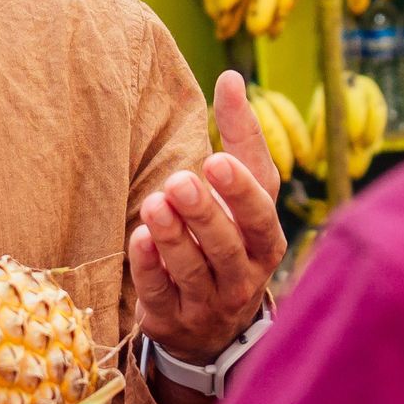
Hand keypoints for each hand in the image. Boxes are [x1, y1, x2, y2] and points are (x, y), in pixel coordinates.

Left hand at [130, 70, 284, 362]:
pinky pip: (161, 294)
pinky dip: (149, 267)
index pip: (261, 213)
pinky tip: (139, 239)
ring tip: (154, 204)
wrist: (214, 328)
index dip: (241, 191)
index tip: (217, 161)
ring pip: (193, 271)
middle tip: (178, 182)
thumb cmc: (230, 239)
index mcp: (265, 240)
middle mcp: (244, 276)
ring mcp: (209, 303)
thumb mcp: (243, 194)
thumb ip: (240, 139)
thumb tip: (232, 76)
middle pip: (227, 245)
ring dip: (173, 237)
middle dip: (204, 213)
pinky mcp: (174, 320)